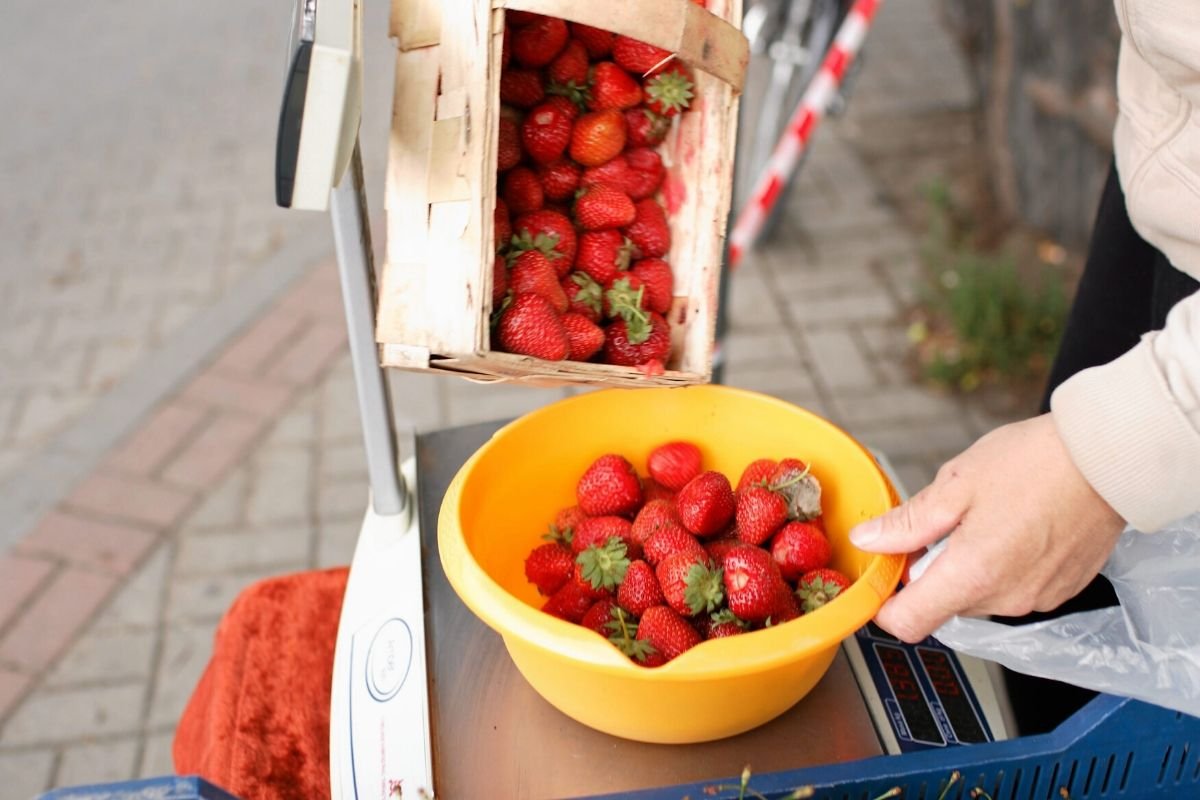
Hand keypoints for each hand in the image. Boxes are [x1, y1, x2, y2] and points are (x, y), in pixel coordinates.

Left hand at [849, 413, 1126, 642]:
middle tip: (944, 521)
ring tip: (987, 517)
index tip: (886, 573)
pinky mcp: (1059, 591)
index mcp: (972, 575)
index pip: (908, 623)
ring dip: (968, 565)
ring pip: (977, 595)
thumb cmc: (1035, 463)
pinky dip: (1003, 565)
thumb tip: (868, 542)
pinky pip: (1012, 588)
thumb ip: (907, 523)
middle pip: (942, 604)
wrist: (1108, 458)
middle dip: (931, 568)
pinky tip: (1015, 526)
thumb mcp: (956, 484)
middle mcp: (1005, 599)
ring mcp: (1036, 599)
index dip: (887, 602)